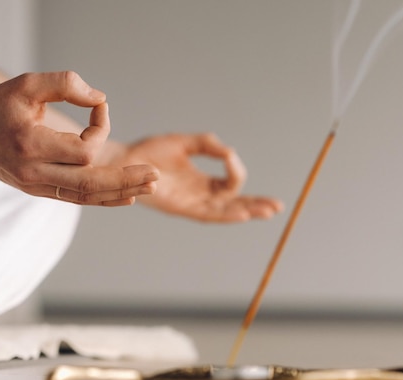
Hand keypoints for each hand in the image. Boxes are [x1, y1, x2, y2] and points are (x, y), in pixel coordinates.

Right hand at [0, 71, 158, 205]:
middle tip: (156, 176)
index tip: (98, 107)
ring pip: (86, 197)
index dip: (101, 127)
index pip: (83, 149)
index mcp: (30, 145)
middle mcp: (33, 173)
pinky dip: (102, 199)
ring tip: (149, 187)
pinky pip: (76, 198)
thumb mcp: (28, 83)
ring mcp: (35, 186)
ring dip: (120, 192)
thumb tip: (101, 100)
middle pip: (91, 184)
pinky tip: (125, 198)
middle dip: (126, 179)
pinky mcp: (38, 190)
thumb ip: (66, 84)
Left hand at [111, 133, 283, 222]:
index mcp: (200, 181)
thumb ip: (207, 144)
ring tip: (268, 211)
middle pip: (233, 203)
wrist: (123, 161)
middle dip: (256, 204)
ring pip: (224, 211)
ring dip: (246, 211)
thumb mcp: (183, 142)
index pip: (229, 183)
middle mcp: (198, 195)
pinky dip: (225, 214)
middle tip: (278, 206)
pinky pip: (207, 214)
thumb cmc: (147, 152)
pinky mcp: (180, 208)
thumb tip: (229, 152)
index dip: (235, 170)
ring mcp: (190, 203)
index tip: (229, 155)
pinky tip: (242, 213)